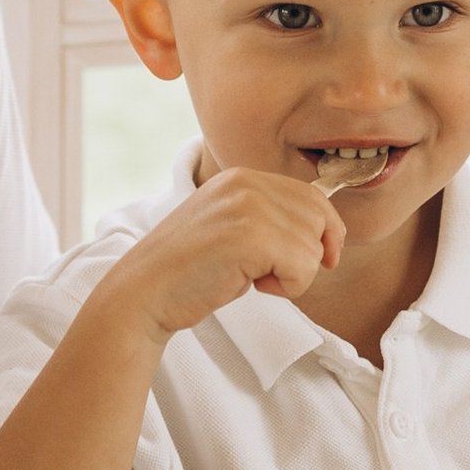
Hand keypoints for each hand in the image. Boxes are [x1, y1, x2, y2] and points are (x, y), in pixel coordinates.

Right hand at [104, 169, 343, 341]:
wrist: (143, 293)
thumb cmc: (188, 272)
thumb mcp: (231, 228)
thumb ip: (269, 219)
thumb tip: (326, 233)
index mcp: (240, 177)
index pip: (310, 195)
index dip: (326, 229)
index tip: (325, 258)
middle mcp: (246, 183)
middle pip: (319, 217)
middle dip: (309, 254)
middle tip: (273, 274)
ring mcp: (249, 206)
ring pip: (313, 246)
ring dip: (293, 275)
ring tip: (254, 279)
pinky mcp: (252, 236)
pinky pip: (303, 266)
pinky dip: (288, 287)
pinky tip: (254, 286)